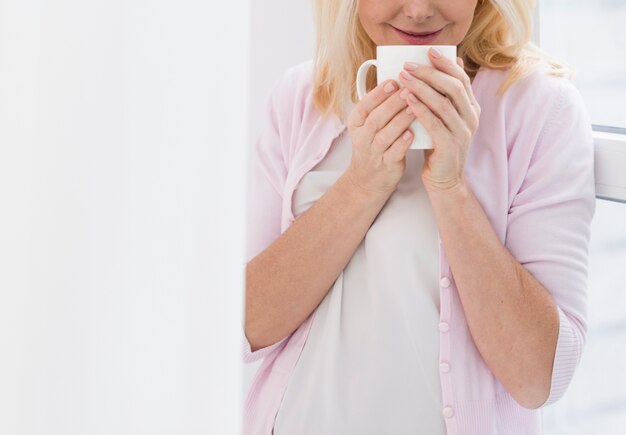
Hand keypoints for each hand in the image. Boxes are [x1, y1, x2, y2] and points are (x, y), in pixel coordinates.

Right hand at [345, 79, 416, 196]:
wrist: (368, 179)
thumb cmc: (374, 144)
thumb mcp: (368, 124)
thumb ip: (380, 105)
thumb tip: (400, 77)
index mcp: (356, 123)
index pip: (364, 106)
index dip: (378, 94)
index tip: (393, 81)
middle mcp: (362, 137)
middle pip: (375, 118)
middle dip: (392, 103)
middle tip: (409, 90)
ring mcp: (373, 152)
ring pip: (385, 135)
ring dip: (400, 120)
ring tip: (415, 108)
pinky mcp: (386, 165)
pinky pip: (393, 153)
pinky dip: (402, 143)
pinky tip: (412, 134)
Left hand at [398, 49, 480, 192]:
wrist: (444, 179)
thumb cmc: (439, 146)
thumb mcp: (444, 119)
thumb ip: (444, 96)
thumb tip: (448, 66)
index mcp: (471, 109)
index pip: (461, 79)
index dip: (446, 64)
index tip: (429, 52)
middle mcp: (470, 118)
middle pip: (453, 87)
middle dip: (430, 73)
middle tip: (409, 65)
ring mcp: (462, 132)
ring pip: (443, 103)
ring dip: (421, 87)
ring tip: (403, 78)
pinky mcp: (449, 145)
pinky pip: (434, 122)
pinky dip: (420, 109)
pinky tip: (407, 99)